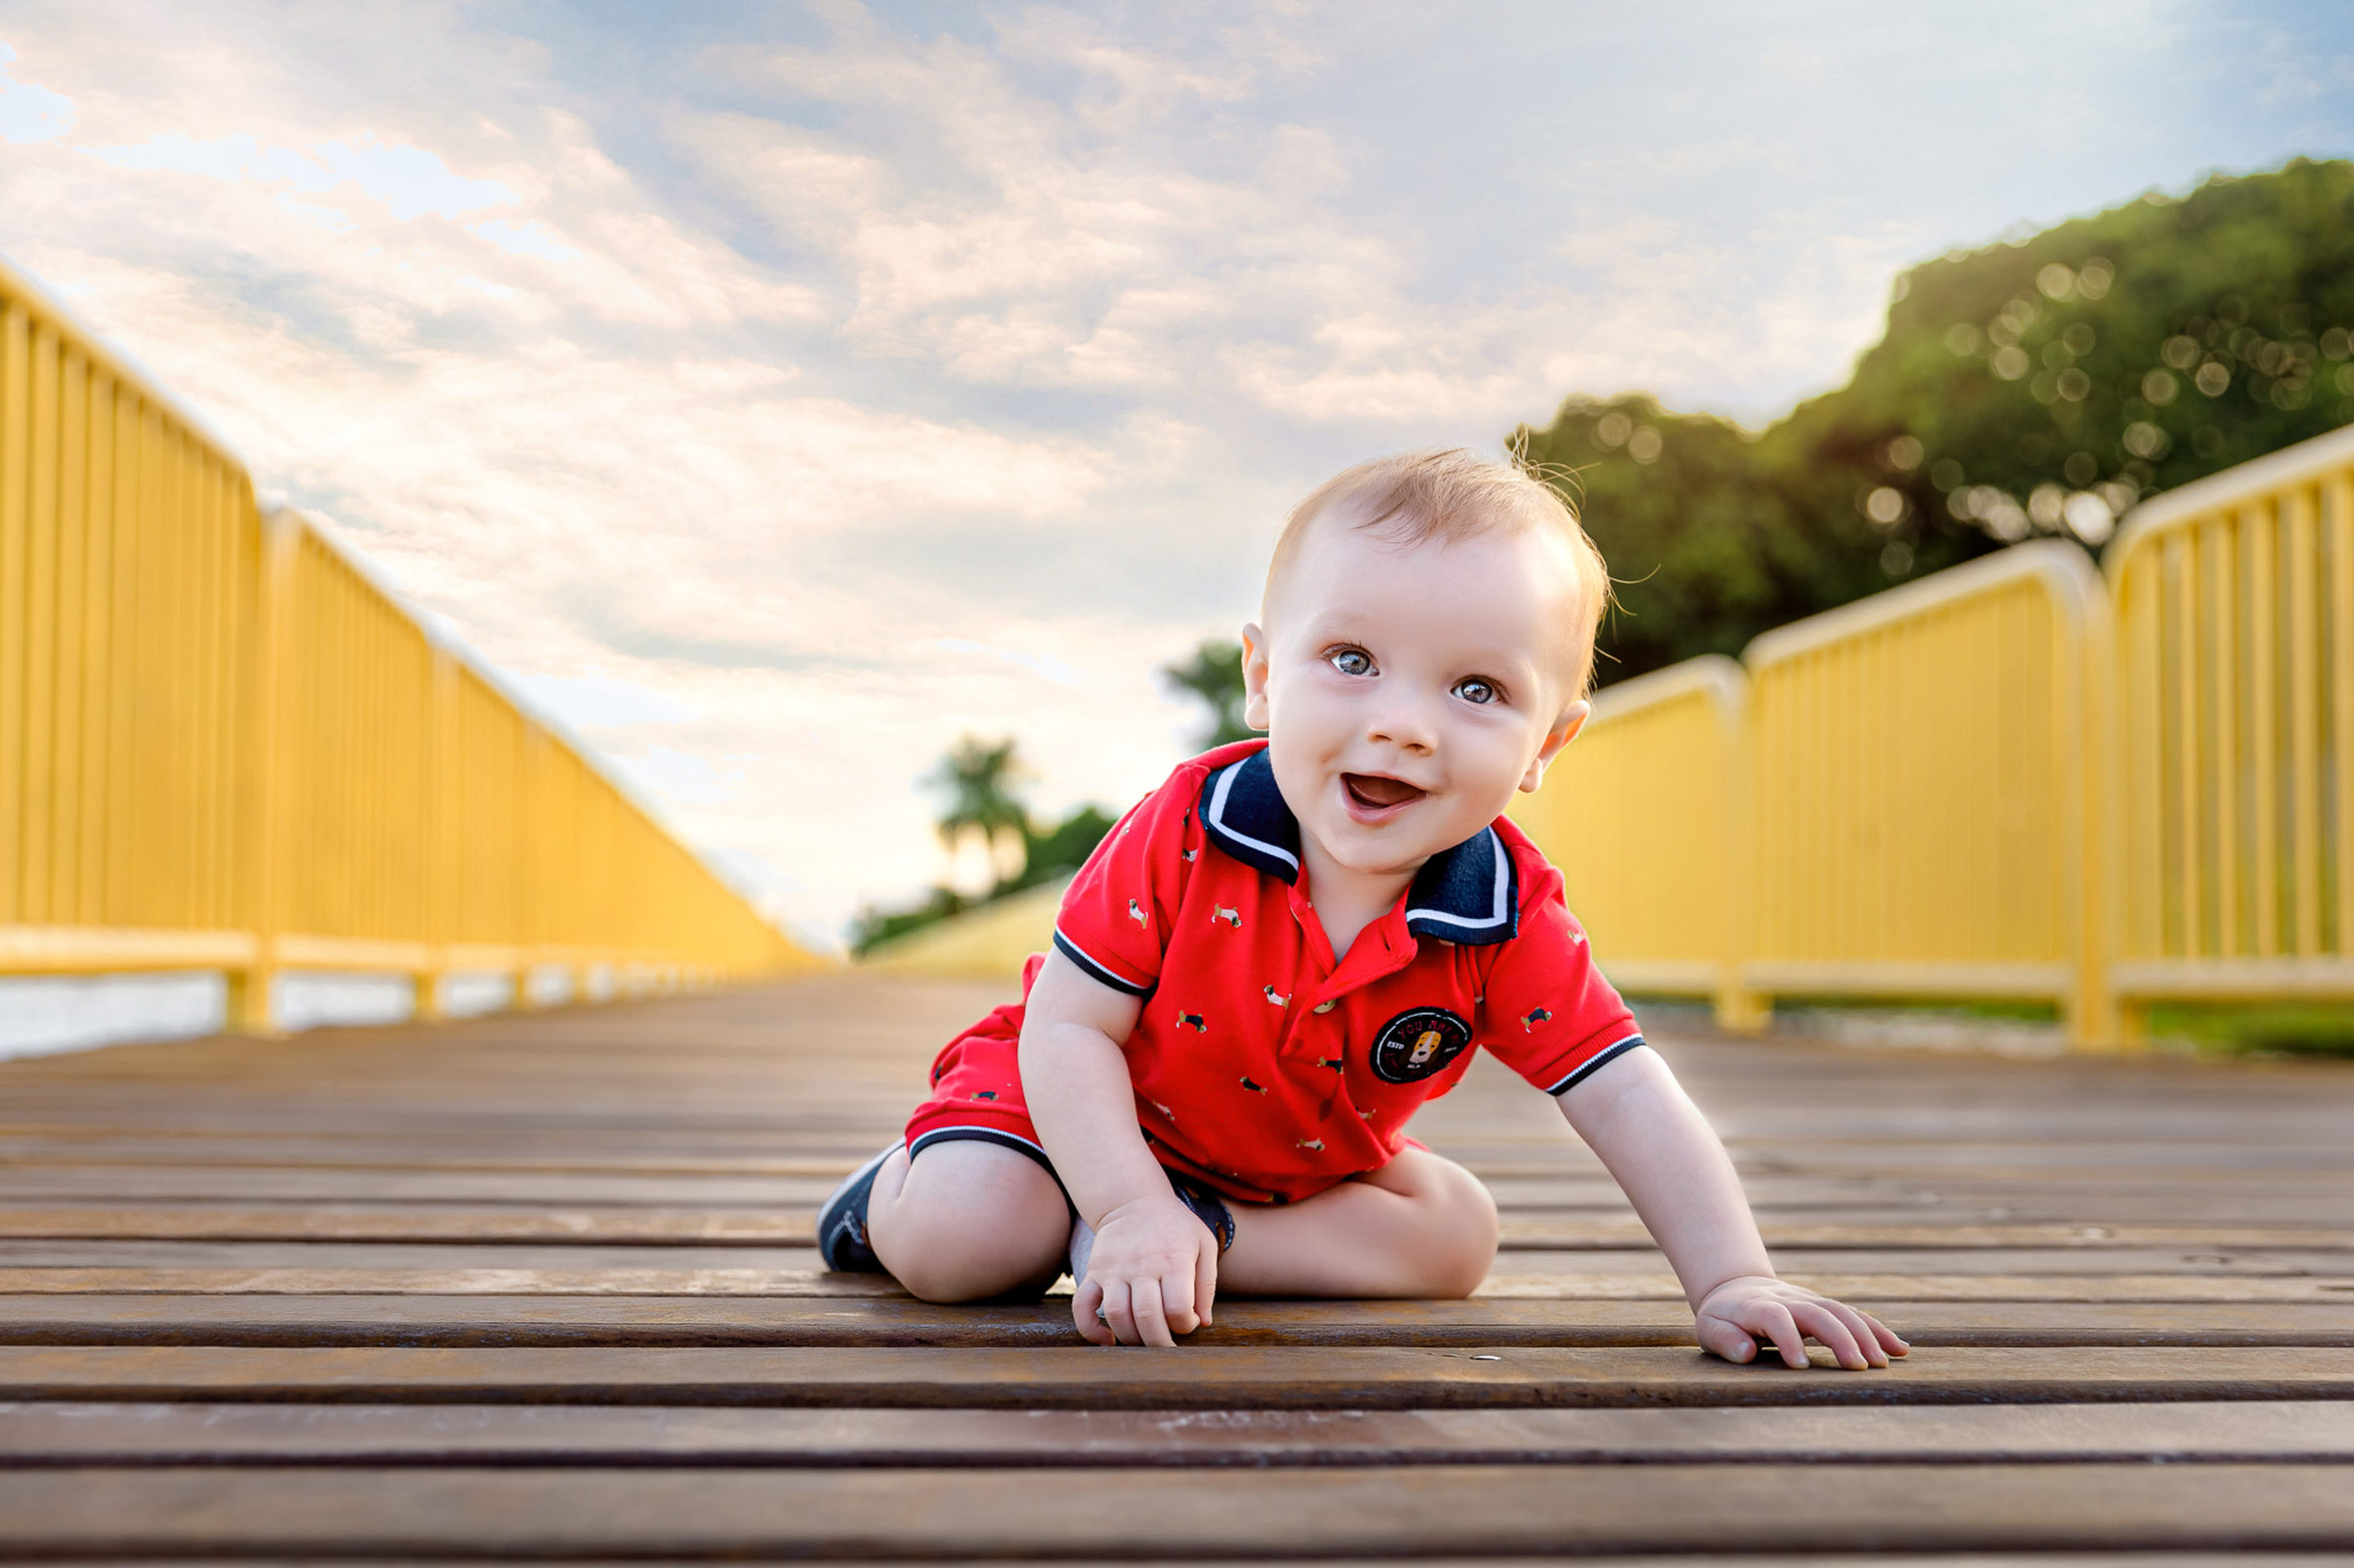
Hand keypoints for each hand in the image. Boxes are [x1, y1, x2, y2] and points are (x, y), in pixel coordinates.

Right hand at [1071, 1194, 1217, 1346]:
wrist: (1132, 1200)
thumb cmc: (1174, 1228)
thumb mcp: (1203, 1245)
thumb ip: (1206, 1285)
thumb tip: (1203, 1323)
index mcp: (1173, 1260)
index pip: (1177, 1308)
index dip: (1184, 1325)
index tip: (1187, 1322)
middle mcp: (1141, 1265)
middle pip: (1147, 1317)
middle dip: (1159, 1343)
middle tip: (1166, 1348)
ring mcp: (1113, 1269)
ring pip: (1116, 1315)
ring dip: (1131, 1338)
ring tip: (1142, 1341)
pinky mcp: (1093, 1272)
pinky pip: (1082, 1306)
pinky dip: (1090, 1330)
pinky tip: (1107, 1339)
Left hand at [1695, 1275, 1908, 1369]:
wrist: (1737, 1288)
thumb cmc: (1722, 1318)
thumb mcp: (1709, 1329)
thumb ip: (1724, 1340)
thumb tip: (1745, 1352)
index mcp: (1757, 1306)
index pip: (1776, 1318)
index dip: (1788, 1339)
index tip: (1800, 1366)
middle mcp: (1788, 1299)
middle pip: (1818, 1312)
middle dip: (1840, 1338)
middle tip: (1859, 1368)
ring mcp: (1809, 1301)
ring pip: (1841, 1312)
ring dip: (1865, 1335)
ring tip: (1884, 1363)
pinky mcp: (1825, 1307)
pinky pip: (1854, 1316)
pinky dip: (1877, 1330)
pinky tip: (1900, 1350)